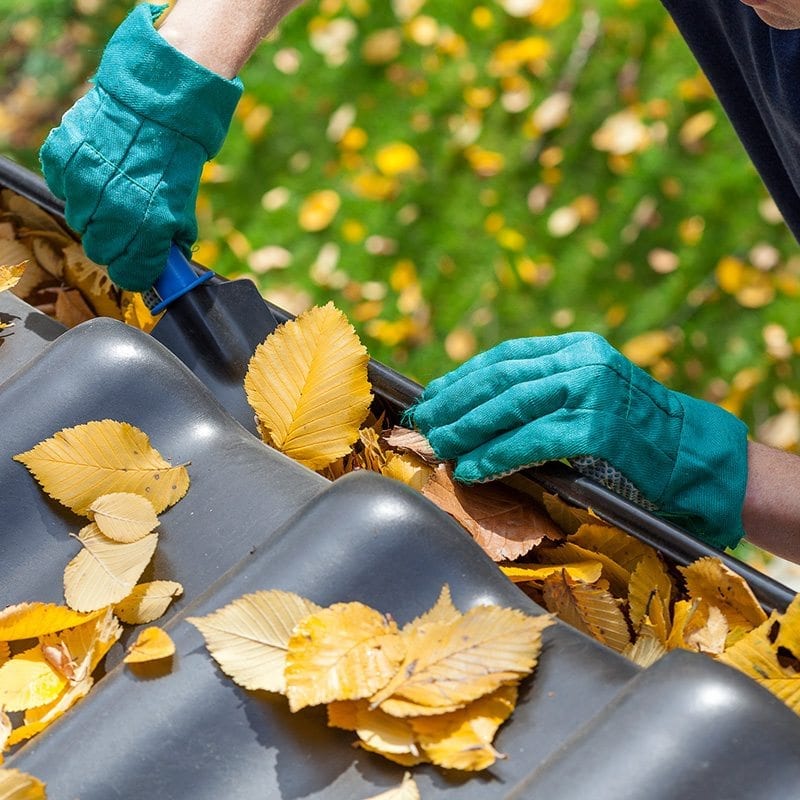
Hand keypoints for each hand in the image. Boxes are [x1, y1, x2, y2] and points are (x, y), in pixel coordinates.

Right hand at [39, 4, 242, 291]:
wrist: (157, 102)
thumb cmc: (176, 156)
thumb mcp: (183, 205)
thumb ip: (172, 240)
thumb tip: (169, 265)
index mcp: (149, 227)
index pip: (129, 275)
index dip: (135, 272)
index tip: (138, 265)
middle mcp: (113, 211)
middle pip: (101, 252)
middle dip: (115, 244)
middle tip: (127, 225)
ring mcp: (84, 185)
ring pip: (80, 221)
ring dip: (95, 213)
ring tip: (114, 189)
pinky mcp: (63, 160)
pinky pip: (62, 189)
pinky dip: (76, 184)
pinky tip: (97, 169)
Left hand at [406, 332, 748, 549]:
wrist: (694, 457)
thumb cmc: (636, 434)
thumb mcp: (590, 394)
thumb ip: (544, 391)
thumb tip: (479, 408)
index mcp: (577, 347)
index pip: (504, 357)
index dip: (462, 377)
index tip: (433, 396)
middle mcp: (582, 361)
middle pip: (500, 379)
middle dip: (455, 403)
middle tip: (425, 424)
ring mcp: (591, 391)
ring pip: (510, 407)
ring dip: (467, 430)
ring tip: (440, 446)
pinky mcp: (597, 428)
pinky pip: (531, 441)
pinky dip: (496, 455)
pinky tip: (473, 468)